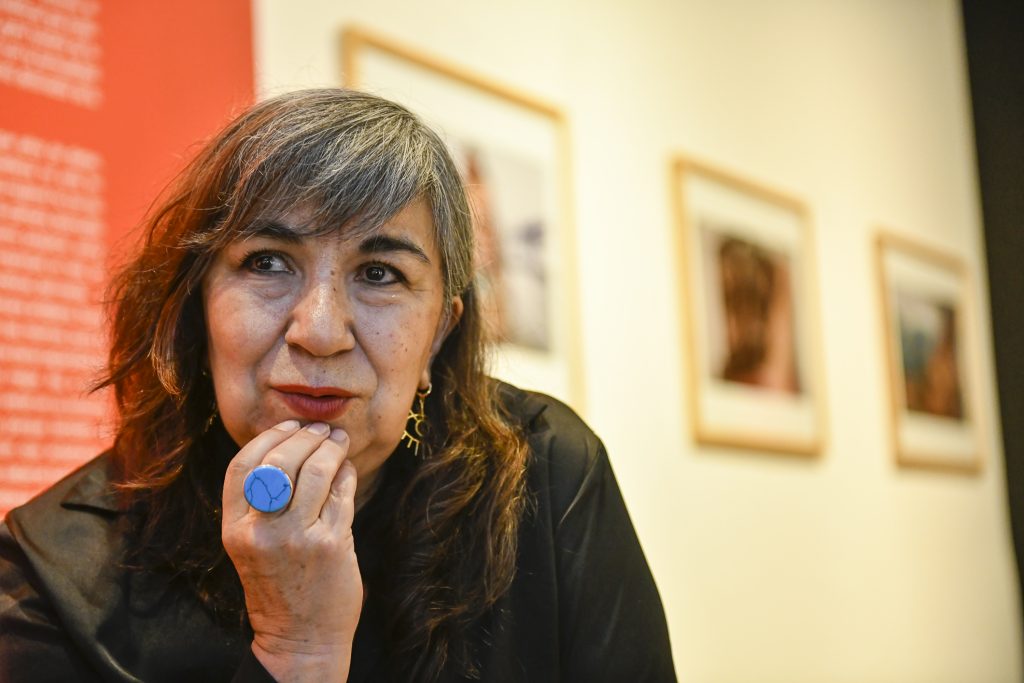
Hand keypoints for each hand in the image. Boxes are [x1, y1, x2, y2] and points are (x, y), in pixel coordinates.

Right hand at [222, 420, 361, 682]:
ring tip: (339, 441)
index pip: (242, 466)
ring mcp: (298, 537)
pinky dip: (347, 475)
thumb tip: (289, 445)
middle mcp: (262, 532)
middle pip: (282, 460)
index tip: (290, 425)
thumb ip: (262, 502)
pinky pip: (342, 493)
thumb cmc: (278, 587)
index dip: (268, 437)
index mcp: (235, 530)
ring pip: (317, 471)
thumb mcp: (252, 545)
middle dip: (306, 436)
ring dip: (332, 448)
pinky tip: (348, 470)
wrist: (300, 638)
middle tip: (323, 429)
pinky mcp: (332, 544)